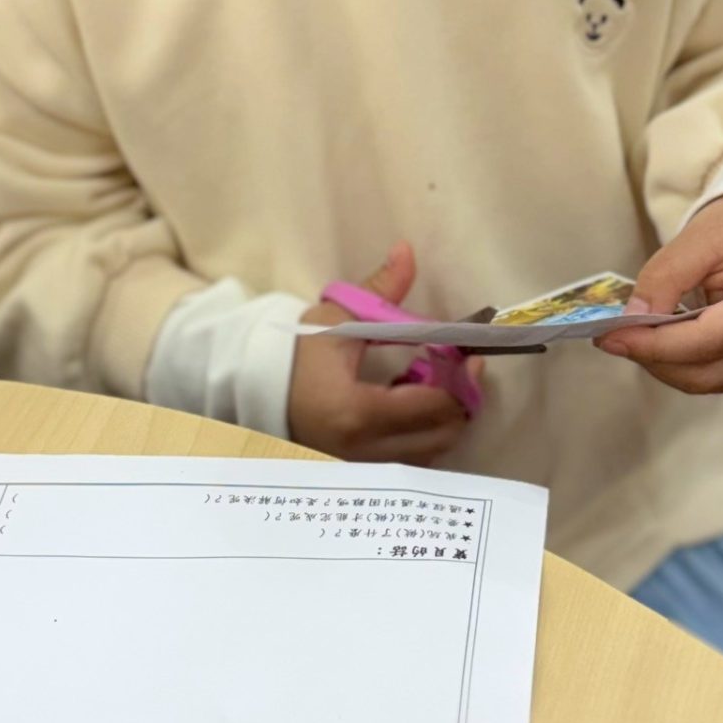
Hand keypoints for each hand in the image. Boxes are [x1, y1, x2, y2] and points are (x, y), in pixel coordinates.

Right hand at [290, 241, 481, 464]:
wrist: (254, 389)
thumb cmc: (295, 353)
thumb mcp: (337, 317)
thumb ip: (379, 290)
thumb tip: (407, 250)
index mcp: (359, 413)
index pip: (433, 406)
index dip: (461, 380)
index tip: (468, 355)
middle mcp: (364, 451)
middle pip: (441, 436)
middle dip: (459, 400)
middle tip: (458, 368)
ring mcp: (362, 468)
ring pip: (430, 453)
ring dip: (441, 418)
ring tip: (431, 382)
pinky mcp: (360, 472)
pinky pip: (409, 461)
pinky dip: (421, 434)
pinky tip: (408, 404)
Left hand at [598, 195, 722, 393]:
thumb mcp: (704, 234)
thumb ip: (665, 276)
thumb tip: (631, 320)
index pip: (708, 340)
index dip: (654, 345)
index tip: (609, 336)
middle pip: (707, 374)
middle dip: (654, 359)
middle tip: (614, 337)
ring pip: (711, 381)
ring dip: (667, 364)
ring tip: (635, 336)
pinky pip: (721, 374)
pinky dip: (686, 361)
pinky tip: (664, 338)